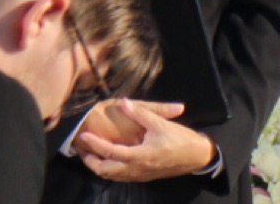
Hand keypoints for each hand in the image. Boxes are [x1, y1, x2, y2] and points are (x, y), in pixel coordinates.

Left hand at [73, 99, 218, 182]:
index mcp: (138, 156)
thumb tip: (124, 103)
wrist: (196, 156)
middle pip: (104, 170)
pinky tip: (111, 161)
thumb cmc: (179, 139)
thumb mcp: (160, 124)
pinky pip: (119, 177)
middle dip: (91, 161)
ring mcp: (138, 175)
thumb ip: (141, 113)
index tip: (84, 135)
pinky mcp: (143, 177)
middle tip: (83, 149)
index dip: (94, 144)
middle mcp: (134, 169)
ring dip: (99, 166)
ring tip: (93, 154)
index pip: (109, 152)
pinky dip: (110, 170)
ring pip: (110, 176)